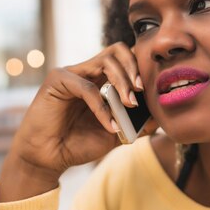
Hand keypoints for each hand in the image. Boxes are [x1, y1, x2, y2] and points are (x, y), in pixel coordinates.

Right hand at [0, 42, 153, 201]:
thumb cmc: (78, 144)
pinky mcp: (57, 80)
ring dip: (122, 81)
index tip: (149, 91)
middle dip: (134, 68)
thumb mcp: (115, 134)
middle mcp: (87, 71)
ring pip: (105, 61)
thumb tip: (159, 118)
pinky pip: (87, 87)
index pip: (124, 59)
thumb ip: (136, 124)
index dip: (140, 68)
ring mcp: (72, 73)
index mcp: (101, 79)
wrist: (49, 159)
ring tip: (130, 104)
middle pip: (117, 51)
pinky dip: (102, 107)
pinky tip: (110, 125)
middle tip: (141, 91)